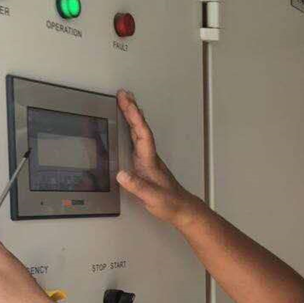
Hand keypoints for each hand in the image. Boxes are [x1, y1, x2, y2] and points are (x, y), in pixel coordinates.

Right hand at [116, 89, 203, 227]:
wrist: (182, 209)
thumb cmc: (170, 203)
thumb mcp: (152, 197)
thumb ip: (137, 186)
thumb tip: (121, 174)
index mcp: (150, 161)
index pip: (142, 133)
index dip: (134, 116)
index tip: (126, 101)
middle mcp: (150, 157)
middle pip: (140, 128)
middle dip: (132, 110)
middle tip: (123, 94)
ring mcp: (149, 160)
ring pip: (140, 133)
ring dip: (133, 117)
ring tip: (125, 103)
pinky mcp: (146, 165)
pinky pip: (138, 141)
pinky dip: (132, 130)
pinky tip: (129, 128)